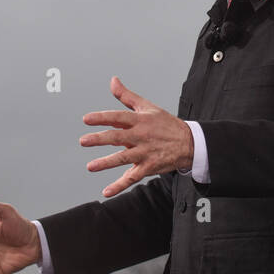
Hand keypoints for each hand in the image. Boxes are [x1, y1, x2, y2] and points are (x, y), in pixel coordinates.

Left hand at [80, 75, 193, 197]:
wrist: (189, 143)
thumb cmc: (165, 124)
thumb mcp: (147, 106)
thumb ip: (127, 96)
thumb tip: (113, 81)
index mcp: (140, 120)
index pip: (118, 117)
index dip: (102, 117)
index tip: (86, 119)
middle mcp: (141, 136)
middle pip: (118, 137)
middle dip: (100, 139)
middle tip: (83, 141)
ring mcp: (145, 153)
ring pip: (123, 158)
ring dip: (106, 163)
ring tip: (90, 167)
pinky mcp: (148, 167)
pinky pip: (132, 177)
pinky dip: (119, 186)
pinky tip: (106, 192)